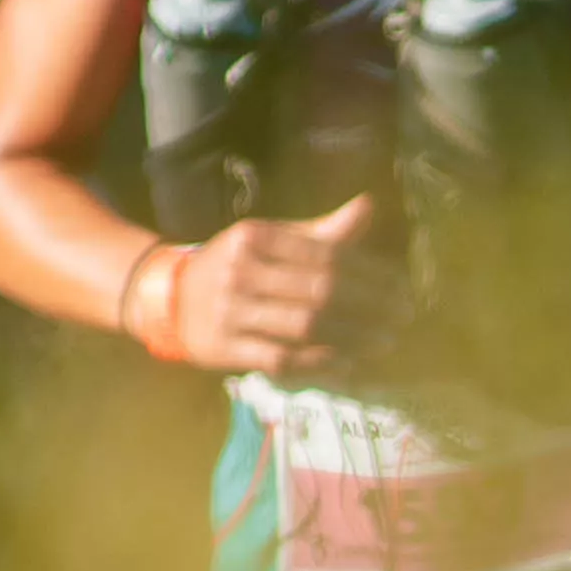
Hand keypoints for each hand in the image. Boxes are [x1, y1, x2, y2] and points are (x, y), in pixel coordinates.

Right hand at [135, 194, 384, 372]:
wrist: (167, 297)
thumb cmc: (234, 265)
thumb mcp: (269, 239)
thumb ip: (320, 231)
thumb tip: (369, 206)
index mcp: (255, 237)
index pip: (325, 254)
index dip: (370, 272)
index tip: (402, 287)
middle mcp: (241, 271)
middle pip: (319, 291)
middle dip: (369, 306)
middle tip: (403, 316)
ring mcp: (230, 312)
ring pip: (304, 326)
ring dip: (352, 336)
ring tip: (384, 340)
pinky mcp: (224, 349)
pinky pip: (280, 359)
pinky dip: (318, 363)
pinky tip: (346, 364)